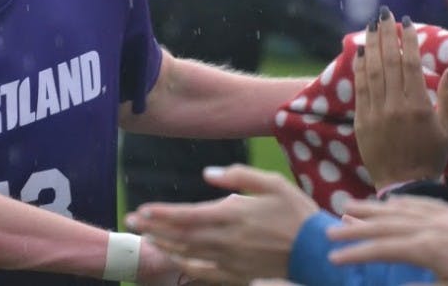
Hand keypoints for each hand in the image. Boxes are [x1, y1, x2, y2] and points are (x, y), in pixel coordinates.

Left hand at [126, 165, 317, 283]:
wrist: (317, 252)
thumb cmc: (296, 212)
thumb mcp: (272, 183)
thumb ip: (238, 175)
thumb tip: (207, 174)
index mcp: (233, 214)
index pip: (188, 216)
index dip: (162, 214)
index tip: (142, 210)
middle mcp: (226, 239)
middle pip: (181, 235)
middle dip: (154, 229)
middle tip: (131, 223)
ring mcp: (230, 259)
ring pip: (188, 254)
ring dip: (163, 246)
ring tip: (145, 239)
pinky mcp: (237, 273)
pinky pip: (204, 272)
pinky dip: (184, 266)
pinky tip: (174, 260)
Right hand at [327, 196, 447, 285]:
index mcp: (424, 248)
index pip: (381, 249)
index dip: (355, 253)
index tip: (333, 257)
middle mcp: (425, 226)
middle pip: (381, 226)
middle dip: (353, 229)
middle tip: (328, 231)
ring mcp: (436, 215)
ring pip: (395, 209)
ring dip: (369, 209)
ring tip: (346, 206)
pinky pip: (417, 202)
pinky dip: (397, 201)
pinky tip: (387, 202)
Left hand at [355, 9, 447, 190]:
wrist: (405, 185)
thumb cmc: (431, 156)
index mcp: (418, 105)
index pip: (411, 64)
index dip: (408, 40)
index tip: (406, 22)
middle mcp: (395, 106)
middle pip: (389, 62)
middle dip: (386, 34)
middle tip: (384, 13)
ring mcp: (376, 112)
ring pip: (372, 71)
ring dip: (371, 45)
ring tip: (371, 25)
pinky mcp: (361, 120)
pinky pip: (359, 88)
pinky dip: (359, 68)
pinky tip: (360, 51)